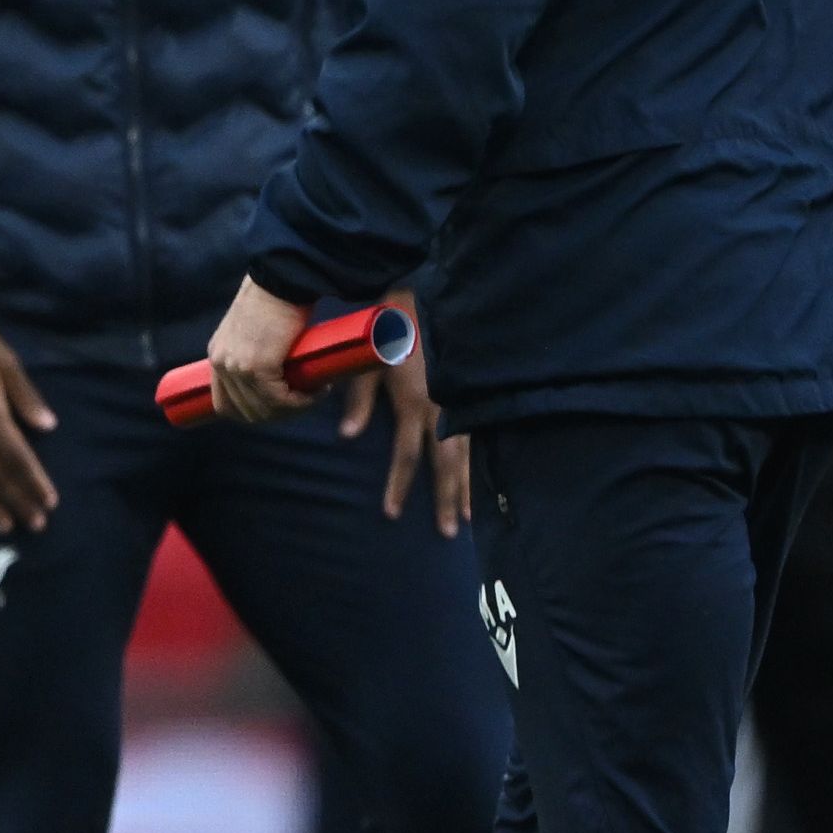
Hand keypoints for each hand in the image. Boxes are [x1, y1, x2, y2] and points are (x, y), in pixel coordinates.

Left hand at [200, 276, 315, 426]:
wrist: (283, 277)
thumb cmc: (278, 296)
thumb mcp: (259, 327)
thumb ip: (260, 348)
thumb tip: (282, 367)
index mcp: (218, 355)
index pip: (224, 404)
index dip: (253, 413)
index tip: (281, 408)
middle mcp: (221, 363)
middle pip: (245, 412)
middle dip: (279, 415)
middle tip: (306, 400)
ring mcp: (237, 366)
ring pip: (264, 410)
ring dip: (294, 409)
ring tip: (317, 392)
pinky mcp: (257, 366)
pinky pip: (279, 400)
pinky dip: (301, 402)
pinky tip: (318, 390)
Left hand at [329, 299, 463, 532]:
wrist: (421, 299)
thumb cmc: (387, 332)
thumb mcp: (365, 366)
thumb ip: (358, 402)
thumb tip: (347, 437)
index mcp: (412, 404)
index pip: (406, 456)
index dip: (399, 486)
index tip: (393, 514)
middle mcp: (441, 409)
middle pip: (445, 464)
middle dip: (447, 499)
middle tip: (448, 533)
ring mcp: (459, 401)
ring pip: (467, 454)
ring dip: (468, 486)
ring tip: (470, 518)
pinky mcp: (470, 393)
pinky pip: (478, 435)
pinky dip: (481, 461)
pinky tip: (484, 480)